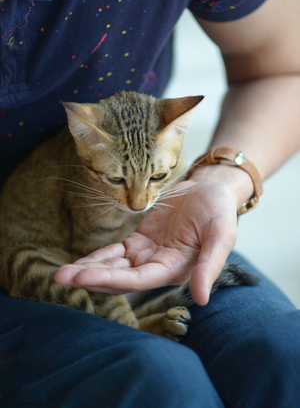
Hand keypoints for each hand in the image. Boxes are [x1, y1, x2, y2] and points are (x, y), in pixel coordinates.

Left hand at [54, 165, 247, 304]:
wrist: (210, 191)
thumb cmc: (219, 212)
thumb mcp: (222, 234)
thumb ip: (210, 266)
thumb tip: (202, 299)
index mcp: (175, 269)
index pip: (138, 280)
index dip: (111, 280)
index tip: (83, 276)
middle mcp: (157, 267)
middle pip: (119, 277)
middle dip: (91, 278)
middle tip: (60, 278)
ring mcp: (146, 255)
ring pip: (113, 267)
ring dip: (89, 269)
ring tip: (61, 273)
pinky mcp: (139, 241)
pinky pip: (114, 253)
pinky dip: (97, 257)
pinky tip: (78, 262)